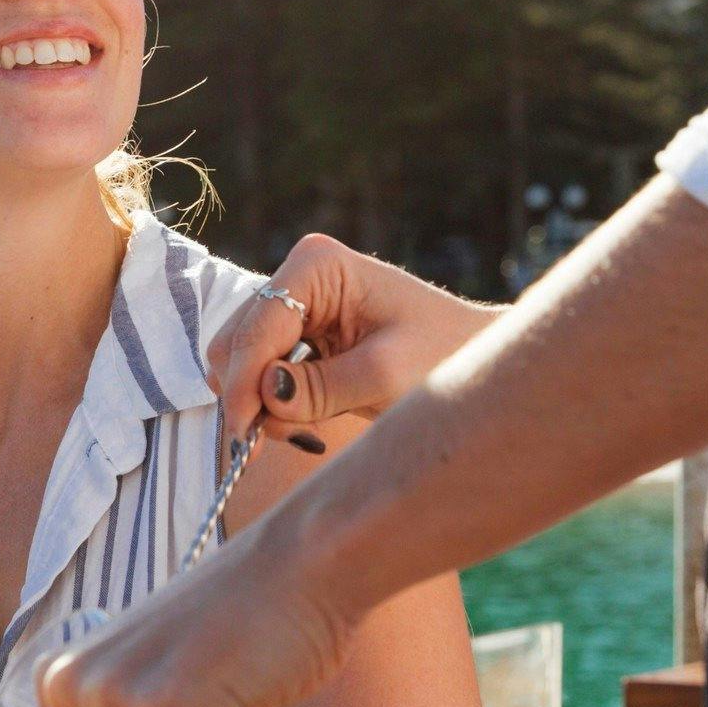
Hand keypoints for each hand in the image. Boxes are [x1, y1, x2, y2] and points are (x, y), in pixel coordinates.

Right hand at [212, 234, 496, 443]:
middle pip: (236, 342)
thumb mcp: (385, 375)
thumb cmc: (442, 354)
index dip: (244, 385)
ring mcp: (293, 304)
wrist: (472, 356)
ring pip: (239, 361)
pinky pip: (258, 372)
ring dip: (257, 403)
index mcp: (316, 265)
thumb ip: (320, 387)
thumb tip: (265, 397)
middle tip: (274, 441)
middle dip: (248, 394)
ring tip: (301, 431)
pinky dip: (270, 403)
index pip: (257, 329)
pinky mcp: (296, 333)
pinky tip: (301, 422)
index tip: (244, 438)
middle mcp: (296, 276)